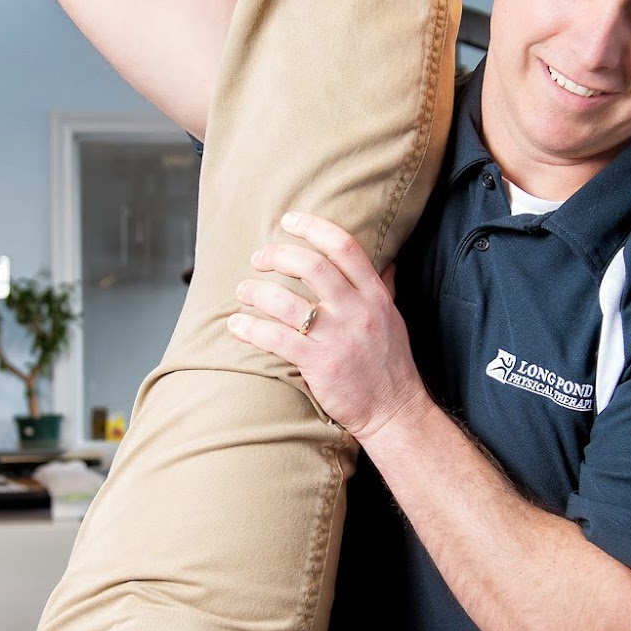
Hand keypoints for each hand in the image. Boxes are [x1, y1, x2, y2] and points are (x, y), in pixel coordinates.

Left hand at [228, 211, 433, 439]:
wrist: (393, 411)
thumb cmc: (390, 365)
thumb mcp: (394, 318)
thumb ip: (385, 287)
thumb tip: (386, 260)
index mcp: (374, 295)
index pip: (345, 247)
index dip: (313, 227)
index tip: (289, 220)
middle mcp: (357, 311)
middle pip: (312, 266)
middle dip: (277, 255)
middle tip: (258, 257)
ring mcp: (338, 338)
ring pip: (287, 302)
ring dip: (257, 291)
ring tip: (243, 290)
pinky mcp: (319, 364)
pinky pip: (276, 339)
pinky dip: (251, 329)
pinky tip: (236, 325)